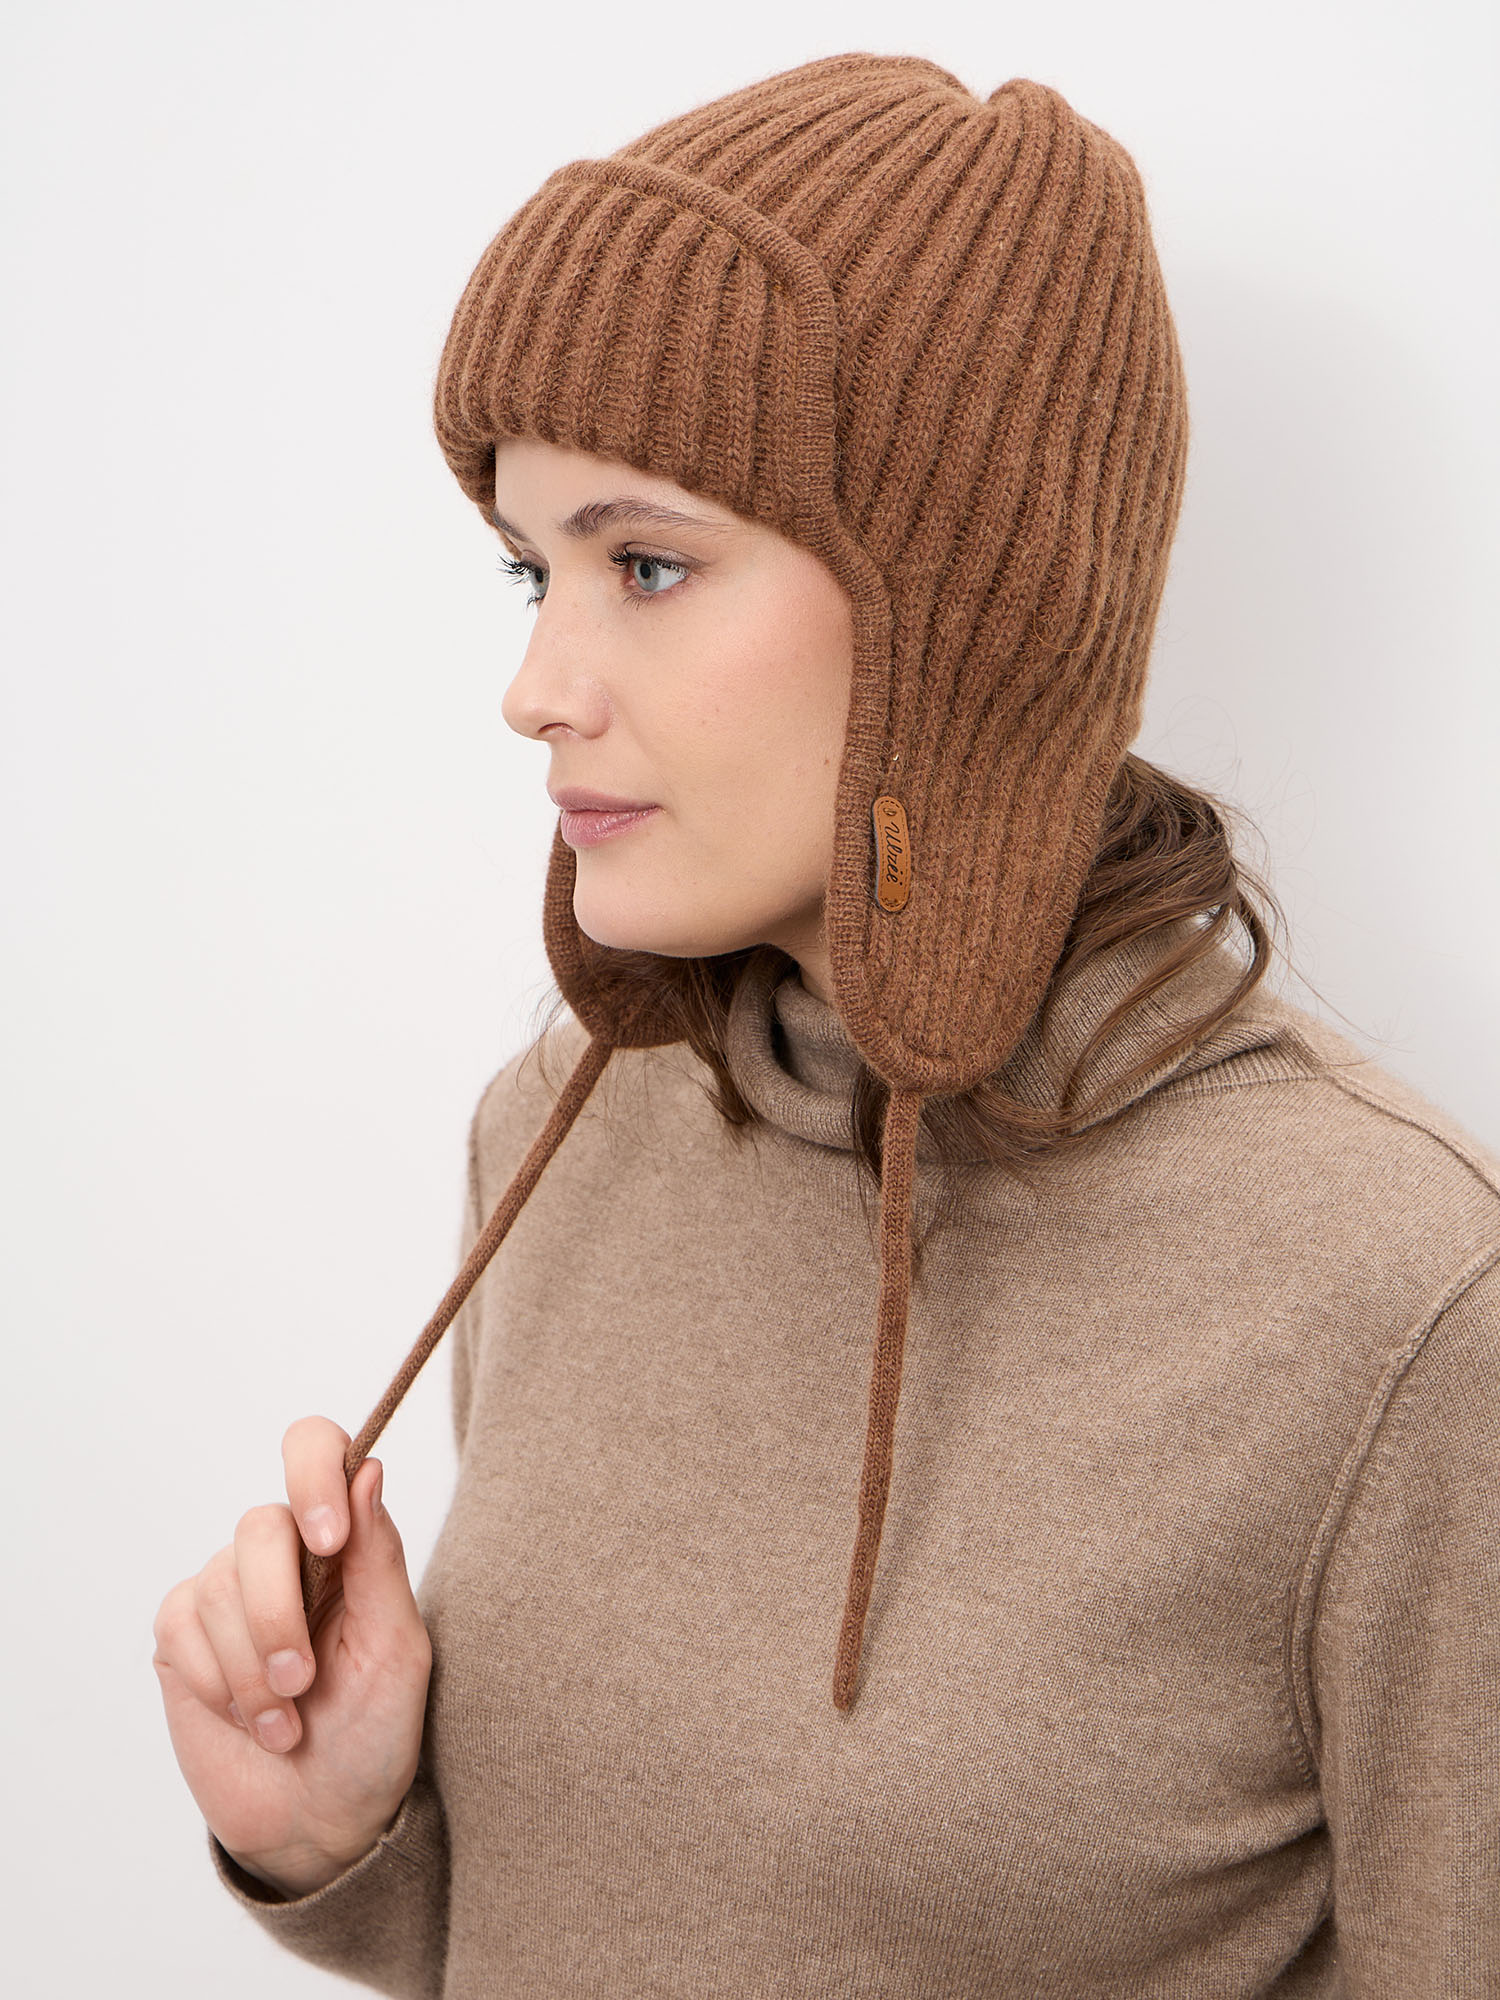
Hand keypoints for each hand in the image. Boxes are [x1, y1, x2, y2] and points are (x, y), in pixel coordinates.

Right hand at [152, 1416, 431, 1897]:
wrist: (322, 1821)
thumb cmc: (375, 1731)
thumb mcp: (396, 1648)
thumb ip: (380, 1558)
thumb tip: (368, 1468)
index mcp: (343, 1541)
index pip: (315, 1448)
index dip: (313, 1472)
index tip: (327, 1538)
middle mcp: (281, 1553)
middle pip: (260, 1526)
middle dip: (279, 1615)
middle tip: (305, 1682)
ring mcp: (226, 1591)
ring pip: (219, 1585)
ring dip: (254, 1669)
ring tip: (287, 1721)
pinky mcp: (182, 1636)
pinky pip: (182, 1626)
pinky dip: (220, 1683)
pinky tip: (250, 1720)